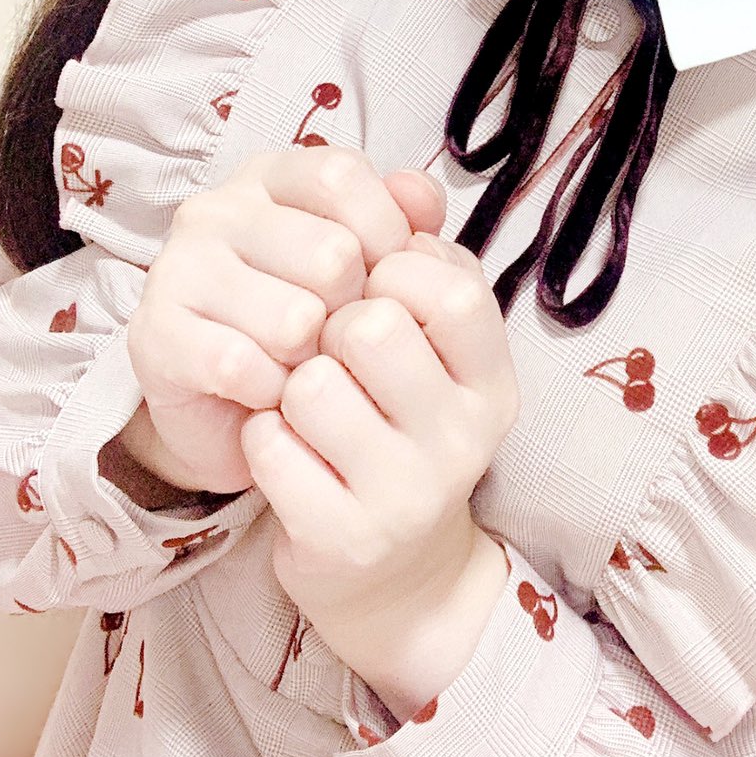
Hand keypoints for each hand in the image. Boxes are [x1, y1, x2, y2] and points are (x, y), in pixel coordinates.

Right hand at [124, 147, 447, 496]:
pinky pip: (243, 366)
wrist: (238, 416)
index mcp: (272, 177)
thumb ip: (404, 220)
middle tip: (337, 336)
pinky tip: (269, 392)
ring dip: (313, 361)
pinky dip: (271, 392)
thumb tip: (421, 197)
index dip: (385, 233)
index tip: (386, 278)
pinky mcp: (154, 334)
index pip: (341, 175)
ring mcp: (177, 268)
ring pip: (293, 319)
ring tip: (303, 366)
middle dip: (352, 311)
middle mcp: (217, 209)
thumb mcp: (369, 265)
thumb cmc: (311, 327)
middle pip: (331, 253)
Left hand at [238, 229, 520, 675]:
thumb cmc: (400, 429)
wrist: (392, 573)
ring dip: (290, 385)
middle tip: (333, 355)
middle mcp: (466, 439)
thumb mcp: (434, 349)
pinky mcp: (345, 538)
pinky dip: (262, 438)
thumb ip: (423, 259)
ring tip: (306, 406)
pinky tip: (285, 451)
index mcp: (493, 382)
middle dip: (332, 327)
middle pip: (373, 327)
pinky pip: (270, 447)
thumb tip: (406, 184)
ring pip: (312, 385)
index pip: (450, 286)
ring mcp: (409, 495)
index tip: (375, 293)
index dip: (393, 271)